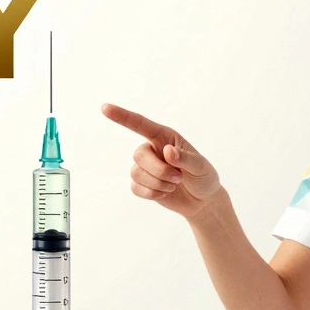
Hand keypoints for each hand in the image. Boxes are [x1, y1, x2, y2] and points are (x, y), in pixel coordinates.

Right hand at [101, 104, 222, 219]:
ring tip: (174, 184)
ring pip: (136, 173)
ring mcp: (146, 167)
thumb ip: (185, 158)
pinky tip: (165, 193)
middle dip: (158, 170)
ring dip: (158, 183)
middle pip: (138, 154)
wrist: (203, 201)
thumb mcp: (201, 166)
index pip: (140, 124)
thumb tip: (167, 151)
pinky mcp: (143, 184)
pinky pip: (136, 188)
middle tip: (178, 177)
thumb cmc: (204, 177)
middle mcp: (152, 149)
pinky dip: (152, 193)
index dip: (122, 116)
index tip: (105, 108)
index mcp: (165, 137)